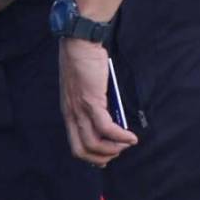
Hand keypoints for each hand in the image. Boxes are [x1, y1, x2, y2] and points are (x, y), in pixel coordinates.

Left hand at [58, 38, 137, 166]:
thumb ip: (94, 106)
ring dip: (114, 148)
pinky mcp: (91, 102)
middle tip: (119, 151)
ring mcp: (80, 109)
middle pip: (82, 150)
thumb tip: (113, 123)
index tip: (108, 157)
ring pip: (94, 143)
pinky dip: (120, 136)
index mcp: (68, 112)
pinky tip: (131, 136)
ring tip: (127, 143)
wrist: (79, 42)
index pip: (75, 145)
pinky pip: (107, 128)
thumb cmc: (84, 62)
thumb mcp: (86, 89)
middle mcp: (71, 114)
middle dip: (103, 157)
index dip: (92, 157)